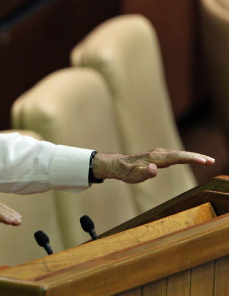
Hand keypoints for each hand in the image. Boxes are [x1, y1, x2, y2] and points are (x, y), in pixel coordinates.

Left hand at [93, 148, 214, 183]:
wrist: (118, 165)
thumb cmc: (127, 172)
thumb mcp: (134, 176)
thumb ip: (144, 173)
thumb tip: (154, 169)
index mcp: (156, 158)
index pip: (177, 157)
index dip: (190, 158)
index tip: (203, 160)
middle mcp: (159, 154)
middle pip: (181, 154)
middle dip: (197, 156)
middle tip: (212, 160)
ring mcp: (159, 154)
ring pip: (180, 154)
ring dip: (194, 156)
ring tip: (207, 160)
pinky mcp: (159, 157)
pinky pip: (176, 156)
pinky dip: (186, 157)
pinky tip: (192, 159)